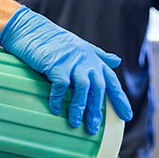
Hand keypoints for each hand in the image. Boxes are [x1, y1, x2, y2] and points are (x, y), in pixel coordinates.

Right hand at [0, 6, 132, 133]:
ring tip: (74, 123)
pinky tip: (54, 109)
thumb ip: (99, 55)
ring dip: (79, 107)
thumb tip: (117, 60)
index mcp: (93, 60)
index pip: (112, 81)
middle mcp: (85, 61)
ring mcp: (71, 62)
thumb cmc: (56, 41)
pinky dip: (57, 98)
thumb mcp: (81, 46)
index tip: (126, 116)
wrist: (32, 29)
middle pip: (97, 88)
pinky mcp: (55, 64)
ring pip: (81, 88)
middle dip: (96, 110)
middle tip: (93, 128)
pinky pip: (60, 85)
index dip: (120, 99)